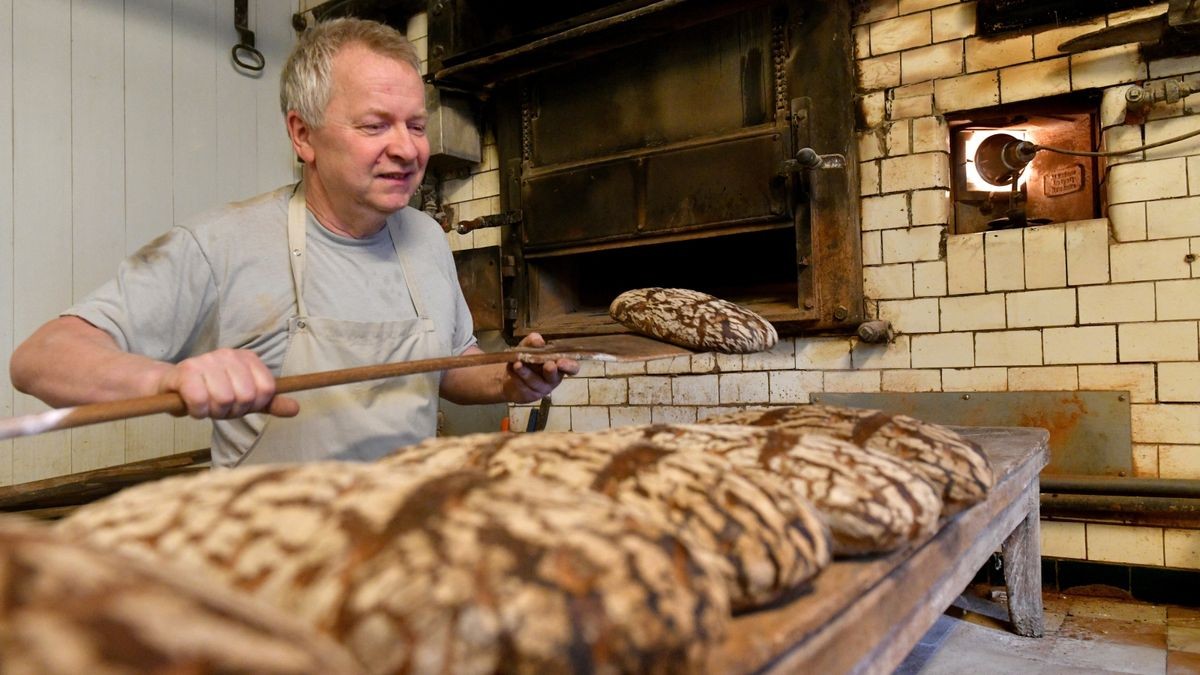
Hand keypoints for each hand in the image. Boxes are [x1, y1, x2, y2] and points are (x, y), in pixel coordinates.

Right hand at [156, 348, 298, 418]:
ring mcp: (206, 361)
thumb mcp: (244, 397)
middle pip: (246, 397)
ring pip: (224, 400)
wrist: (171, 385)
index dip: (254, 405)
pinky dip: (197, 411)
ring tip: (205, 405)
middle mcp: (228, 354)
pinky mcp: (186, 372)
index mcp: (247, 358)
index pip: (267, 389)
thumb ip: (269, 402)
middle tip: (218, 406)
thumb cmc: (211, 391)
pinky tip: (193, 405)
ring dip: (213, 412)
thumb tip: (296, 409)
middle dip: (232, 410)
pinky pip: (200, 401)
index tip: (239, 404)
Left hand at [503, 333, 579, 403]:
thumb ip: (533, 341)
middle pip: (554, 377)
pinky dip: (516, 376)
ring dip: (526, 373)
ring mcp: (542, 389)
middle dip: (551, 371)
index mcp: (559, 366)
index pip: (572, 368)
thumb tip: (539, 341)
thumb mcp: (528, 346)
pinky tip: (511, 368)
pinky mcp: (529, 395)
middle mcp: (553, 378)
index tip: (561, 362)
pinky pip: (523, 386)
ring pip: (535, 382)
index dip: (569, 366)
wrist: (509, 375)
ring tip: (517, 364)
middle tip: (548, 365)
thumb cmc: (526, 359)